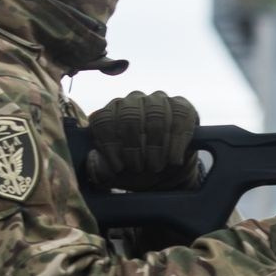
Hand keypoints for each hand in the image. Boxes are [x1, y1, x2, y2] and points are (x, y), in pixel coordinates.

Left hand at [81, 90, 197, 190]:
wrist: (168, 174)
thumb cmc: (138, 169)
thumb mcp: (116, 175)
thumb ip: (99, 170)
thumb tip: (93, 158)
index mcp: (111, 112)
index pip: (104, 119)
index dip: (110, 144)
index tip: (118, 167)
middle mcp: (133, 101)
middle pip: (129, 115)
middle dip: (133, 147)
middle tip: (138, 168)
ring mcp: (158, 100)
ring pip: (155, 115)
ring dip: (155, 146)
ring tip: (155, 167)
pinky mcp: (181, 106)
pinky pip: (179, 117)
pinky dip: (176, 142)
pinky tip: (173, 160)